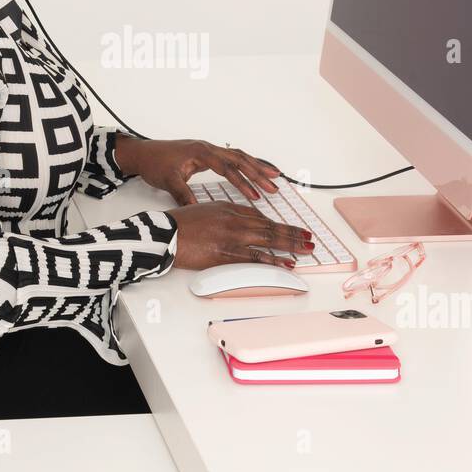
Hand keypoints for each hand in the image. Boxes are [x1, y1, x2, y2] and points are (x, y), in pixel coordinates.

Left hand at [114, 136, 281, 204]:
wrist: (143, 152)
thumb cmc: (154, 163)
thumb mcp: (168, 182)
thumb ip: (184, 195)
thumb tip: (198, 212)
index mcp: (200, 152)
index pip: (228, 168)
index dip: (243, 182)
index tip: (255, 195)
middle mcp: (208, 148)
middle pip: (240, 158)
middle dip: (258, 173)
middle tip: (274, 186)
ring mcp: (209, 149)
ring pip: (239, 156)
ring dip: (257, 166)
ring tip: (274, 177)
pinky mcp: (208, 154)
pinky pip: (232, 157)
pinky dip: (246, 164)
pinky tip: (256, 171)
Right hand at [164, 201, 314, 270]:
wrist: (163, 234)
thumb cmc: (179, 224)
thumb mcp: (205, 210)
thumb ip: (225, 214)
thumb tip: (244, 222)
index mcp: (228, 208)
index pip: (260, 216)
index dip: (278, 223)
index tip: (291, 228)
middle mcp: (233, 220)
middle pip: (270, 226)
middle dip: (292, 232)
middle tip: (309, 237)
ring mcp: (231, 237)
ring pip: (268, 240)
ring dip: (290, 245)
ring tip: (306, 249)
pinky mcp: (226, 254)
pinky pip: (256, 258)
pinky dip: (274, 260)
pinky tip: (287, 263)